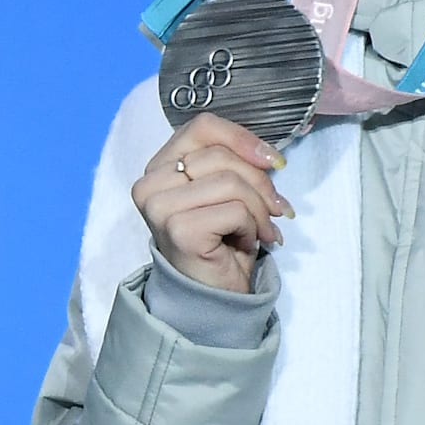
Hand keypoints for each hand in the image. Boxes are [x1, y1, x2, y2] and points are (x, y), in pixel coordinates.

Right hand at [132, 113, 290, 291]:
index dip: (242, 138)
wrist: (211, 297)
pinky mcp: (178, 229)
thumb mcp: (224, 190)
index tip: (273, 161)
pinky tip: (245, 243)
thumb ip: (234, 162)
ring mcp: (159, 208)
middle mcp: (150, 184)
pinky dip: (252, 228)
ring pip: (231, 183)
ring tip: (260, 230)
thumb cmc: (220, 241)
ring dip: (259, 210)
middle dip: (260, 184)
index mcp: (158, 167)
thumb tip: (269, 156)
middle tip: (274, 210)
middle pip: (221, 156)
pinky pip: (235, 210)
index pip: (202, 127)